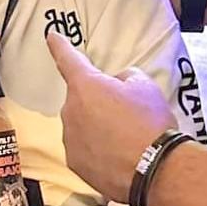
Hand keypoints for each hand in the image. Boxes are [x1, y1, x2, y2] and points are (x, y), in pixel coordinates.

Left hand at [47, 32, 171, 201]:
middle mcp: (70, 110)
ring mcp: (70, 139)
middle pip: (81, 99)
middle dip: (98, 103)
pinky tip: (118, 157)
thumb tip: (117, 84)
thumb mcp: (145, 87)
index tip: (51, 36)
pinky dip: (97, 150)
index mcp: (85, 85)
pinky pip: (84, 149)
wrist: (155, 168)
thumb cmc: (150, 123)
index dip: (59, 46)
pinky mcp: (75, 164)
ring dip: (97, 128)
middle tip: (125, 114)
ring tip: (126, 139)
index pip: (68, 58)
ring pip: (81, 125)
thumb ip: (125, 78)